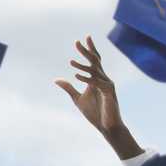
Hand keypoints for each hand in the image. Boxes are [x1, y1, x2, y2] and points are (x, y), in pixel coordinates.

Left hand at [55, 37, 135, 153]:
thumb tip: (56, 80)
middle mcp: (104, 80)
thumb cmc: (95, 112)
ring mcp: (107, 86)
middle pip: (95, 62)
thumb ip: (69, 88)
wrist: (107, 127)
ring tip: (70, 61)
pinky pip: (97, 84)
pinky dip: (87, 79)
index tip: (83, 39)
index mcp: (97, 79)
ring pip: (95, 72)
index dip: (89, 50)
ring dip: (82, 66)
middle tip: (77, 42)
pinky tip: (76, 75)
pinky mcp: (109, 94)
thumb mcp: (77, 99)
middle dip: (86, 51)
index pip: (94, 61)